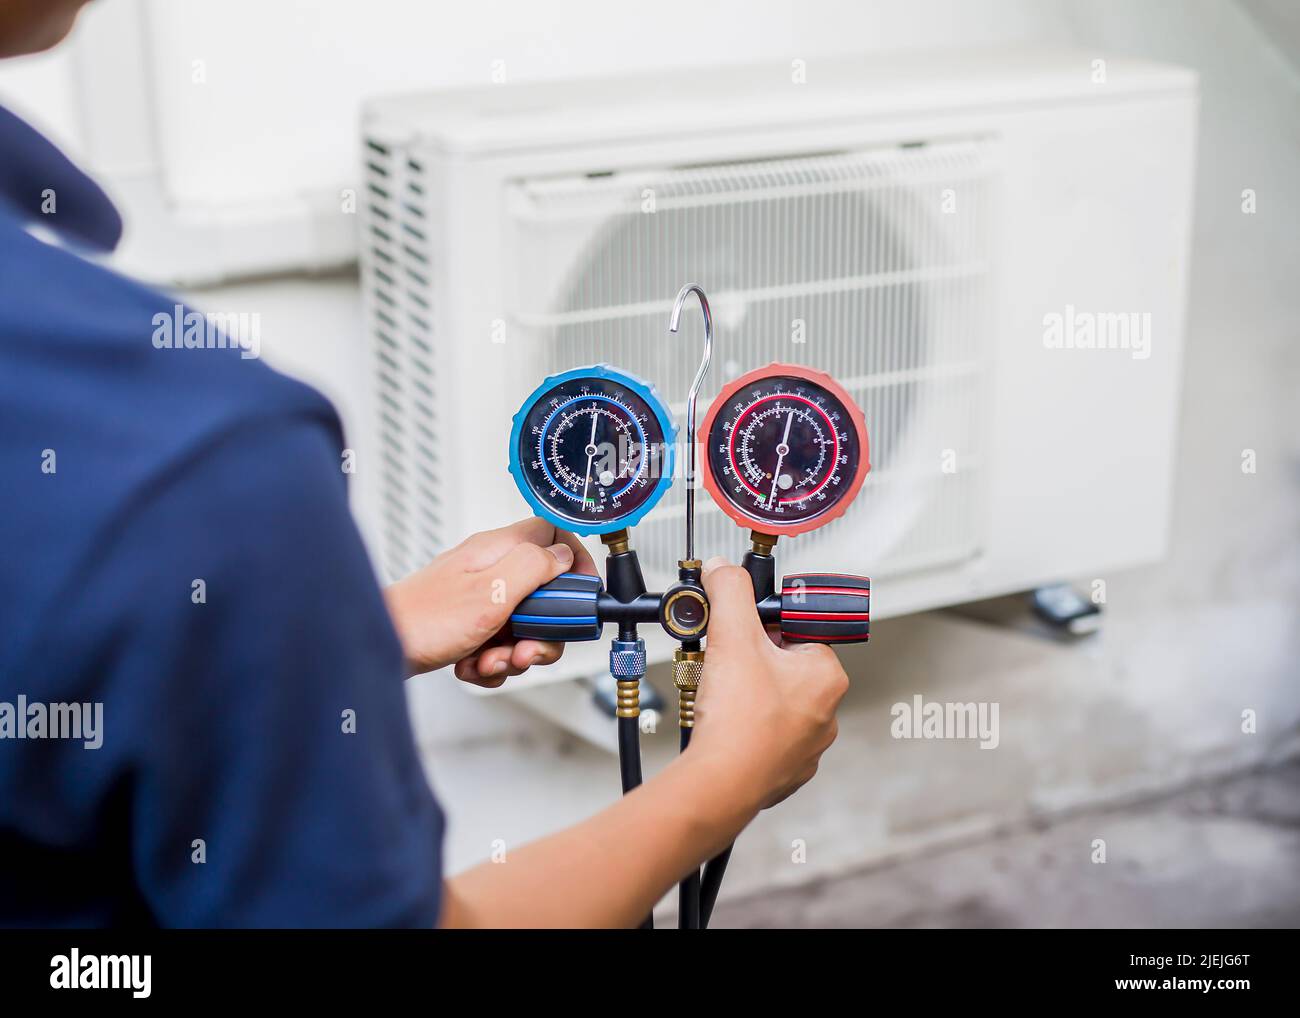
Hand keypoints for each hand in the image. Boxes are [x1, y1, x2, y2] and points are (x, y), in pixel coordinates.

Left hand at [384, 518, 597, 684]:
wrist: (380, 649)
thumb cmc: (424, 619)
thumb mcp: (491, 592)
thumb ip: (533, 567)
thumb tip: (562, 555)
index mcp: (499, 550)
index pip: (553, 535)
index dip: (574, 562)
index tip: (578, 596)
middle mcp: (491, 569)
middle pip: (545, 593)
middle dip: (543, 630)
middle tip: (526, 647)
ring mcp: (480, 597)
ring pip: (524, 625)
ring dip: (514, 653)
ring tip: (489, 661)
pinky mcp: (469, 624)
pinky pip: (500, 643)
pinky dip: (491, 661)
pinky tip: (473, 665)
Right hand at [688, 556, 848, 807]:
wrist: (722, 782)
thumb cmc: (739, 719)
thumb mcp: (732, 636)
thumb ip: (730, 591)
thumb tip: (724, 568)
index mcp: (826, 675)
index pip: (798, 631)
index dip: (764, 627)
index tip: (741, 632)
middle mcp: (826, 712)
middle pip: (783, 666)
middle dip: (750, 662)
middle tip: (723, 663)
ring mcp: (807, 746)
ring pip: (772, 704)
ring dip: (745, 696)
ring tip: (719, 697)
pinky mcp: (785, 770)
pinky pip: (763, 738)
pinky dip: (743, 731)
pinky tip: (723, 728)